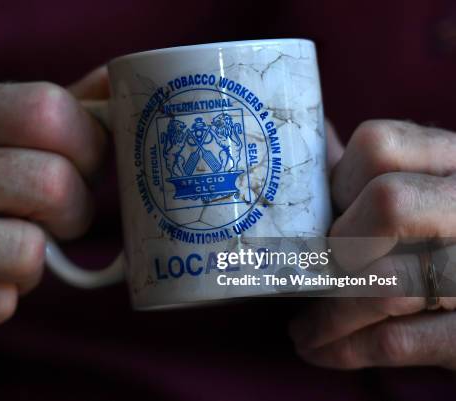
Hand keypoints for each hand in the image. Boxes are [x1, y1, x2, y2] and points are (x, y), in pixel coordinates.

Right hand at [0, 67, 107, 355]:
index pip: (47, 110)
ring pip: (31, 253)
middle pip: (53, 183)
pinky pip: (1, 304)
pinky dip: (0, 299)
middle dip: (74, 211)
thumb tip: (116, 85)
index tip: (87, 165)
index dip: (90, 144)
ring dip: (32, 263)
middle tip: (55, 219)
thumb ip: (39, 115)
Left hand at [290, 119, 455, 368]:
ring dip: (326, 315)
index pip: (378, 146)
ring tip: (302, 329)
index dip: (334, 186)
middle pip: (388, 202)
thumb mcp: (425, 191)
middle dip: (335, 247)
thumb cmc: (445, 239)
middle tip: (309, 276)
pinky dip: (347, 348)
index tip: (319, 222)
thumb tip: (319, 139)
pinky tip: (322, 350)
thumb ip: (373, 170)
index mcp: (454, 161)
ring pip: (388, 283)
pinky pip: (400, 340)